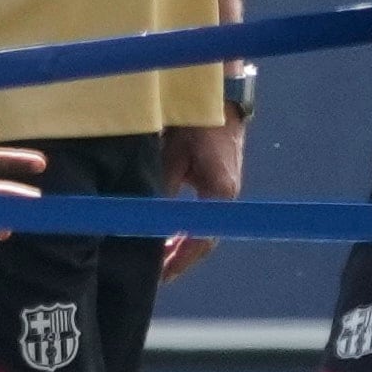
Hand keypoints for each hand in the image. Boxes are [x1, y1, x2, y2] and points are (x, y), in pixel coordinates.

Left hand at [157, 117, 243, 282]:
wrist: (216, 96)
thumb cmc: (194, 122)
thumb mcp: (172, 157)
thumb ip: (161, 191)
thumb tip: (144, 220)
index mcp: (220, 193)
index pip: (202, 239)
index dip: (180, 260)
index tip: (160, 275)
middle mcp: (227, 197)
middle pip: (203, 239)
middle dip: (178, 257)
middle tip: (154, 273)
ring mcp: (225, 190)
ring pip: (201, 228)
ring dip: (179, 243)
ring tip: (157, 257)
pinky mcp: (217, 183)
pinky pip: (200, 214)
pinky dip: (183, 227)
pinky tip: (166, 232)